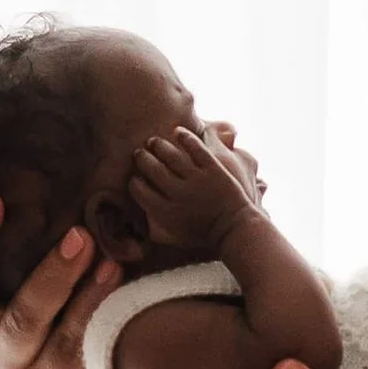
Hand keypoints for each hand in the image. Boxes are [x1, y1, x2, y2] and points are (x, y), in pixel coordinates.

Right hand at [127, 122, 256, 258]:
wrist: (233, 228)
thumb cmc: (202, 234)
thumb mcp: (174, 236)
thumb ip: (154, 228)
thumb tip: (136, 222)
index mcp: (166, 211)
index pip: (138, 189)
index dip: (134, 180)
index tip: (136, 176)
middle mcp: (178, 194)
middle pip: (151, 168)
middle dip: (141, 158)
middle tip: (139, 153)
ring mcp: (197, 180)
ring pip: (171, 154)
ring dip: (158, 144)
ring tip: (153, 141)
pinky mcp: (213, 169)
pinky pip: (196, 147)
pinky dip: (186, 137)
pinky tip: (178, 132)